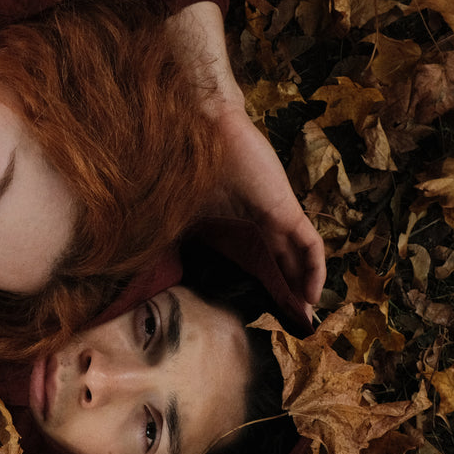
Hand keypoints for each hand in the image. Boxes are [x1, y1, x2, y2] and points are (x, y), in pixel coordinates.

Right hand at [168, 2, 325, 305]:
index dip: (264, 290)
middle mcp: (260, 225)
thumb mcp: (177, 221)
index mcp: (236, 229)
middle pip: (283, 266)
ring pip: (300, 259)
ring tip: (304, 315)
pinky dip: (315, 269)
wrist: (203, 130)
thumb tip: (139, 285)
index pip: (258, 265)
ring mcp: (276, 217)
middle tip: (292, 323)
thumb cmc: (187, 170)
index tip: (265, 318)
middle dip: (289, 295)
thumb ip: (170, 250)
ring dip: (304, 287)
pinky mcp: (287, 209)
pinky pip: (310, 245)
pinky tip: (311, 293)